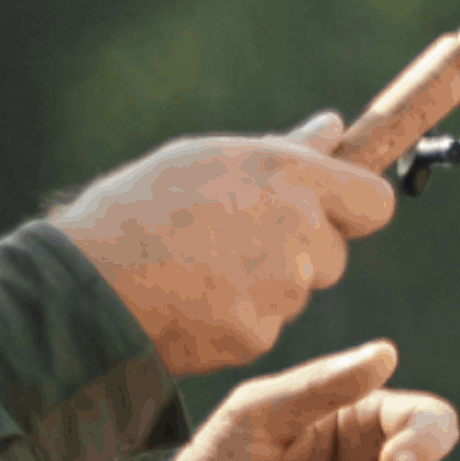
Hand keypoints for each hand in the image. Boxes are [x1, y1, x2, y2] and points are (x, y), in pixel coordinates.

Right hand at [54, 116, 395, 377]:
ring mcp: (279, 285)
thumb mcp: (210, 159)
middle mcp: (296, 227)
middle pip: (334, 256)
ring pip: (296, 293)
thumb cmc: (140, 207)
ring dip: (265, 288)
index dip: (355, 212)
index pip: (374, 203)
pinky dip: (237, 321)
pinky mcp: (256, 333)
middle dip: (300, 255)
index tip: (331, 216)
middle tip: (234, 244)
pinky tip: (193, 302)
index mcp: (289, 175)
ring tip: (200, 269)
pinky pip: (264, 328)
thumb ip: (284, 150)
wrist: (84, 281)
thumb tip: (333, 128)